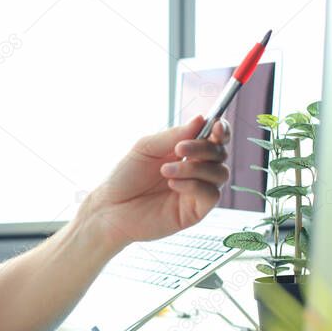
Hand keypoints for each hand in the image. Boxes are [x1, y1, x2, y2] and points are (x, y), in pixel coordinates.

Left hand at [80, 115, 230, 249]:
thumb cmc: (124, 178)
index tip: (217, 125)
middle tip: (180, 149)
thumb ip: (173, 135)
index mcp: (184, 153)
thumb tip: (201, 119)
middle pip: (221, 154)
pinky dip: (194, 185)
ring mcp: (196, 191)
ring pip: (220, 173)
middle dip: (205, 148)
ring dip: (194, 168)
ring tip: (165, 170)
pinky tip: (173, 184)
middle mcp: (194, 170)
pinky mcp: (195, 211)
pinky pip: (211, 194)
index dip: (221, 130)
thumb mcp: (146, 148)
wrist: (110, 208)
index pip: (214, 138)